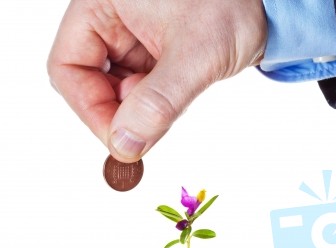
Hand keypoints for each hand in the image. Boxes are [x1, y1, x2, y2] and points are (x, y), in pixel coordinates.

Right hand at [47, 0, 266, 161]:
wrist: (267, 6)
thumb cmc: (234, 4)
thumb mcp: (195, 54)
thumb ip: (158, 102)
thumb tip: (124, 145)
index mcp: (102, 3)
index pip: (68, 67)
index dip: (88, 108)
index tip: (119, 138)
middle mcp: (110, 21)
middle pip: (89, 83)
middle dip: (118, 112)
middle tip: (148, 126)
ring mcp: (129, 40)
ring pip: (116, 91)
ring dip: (139, 110)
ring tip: (174, 97)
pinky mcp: (149, 56)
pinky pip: (138, 92)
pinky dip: (153, 106)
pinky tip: (177, 96)